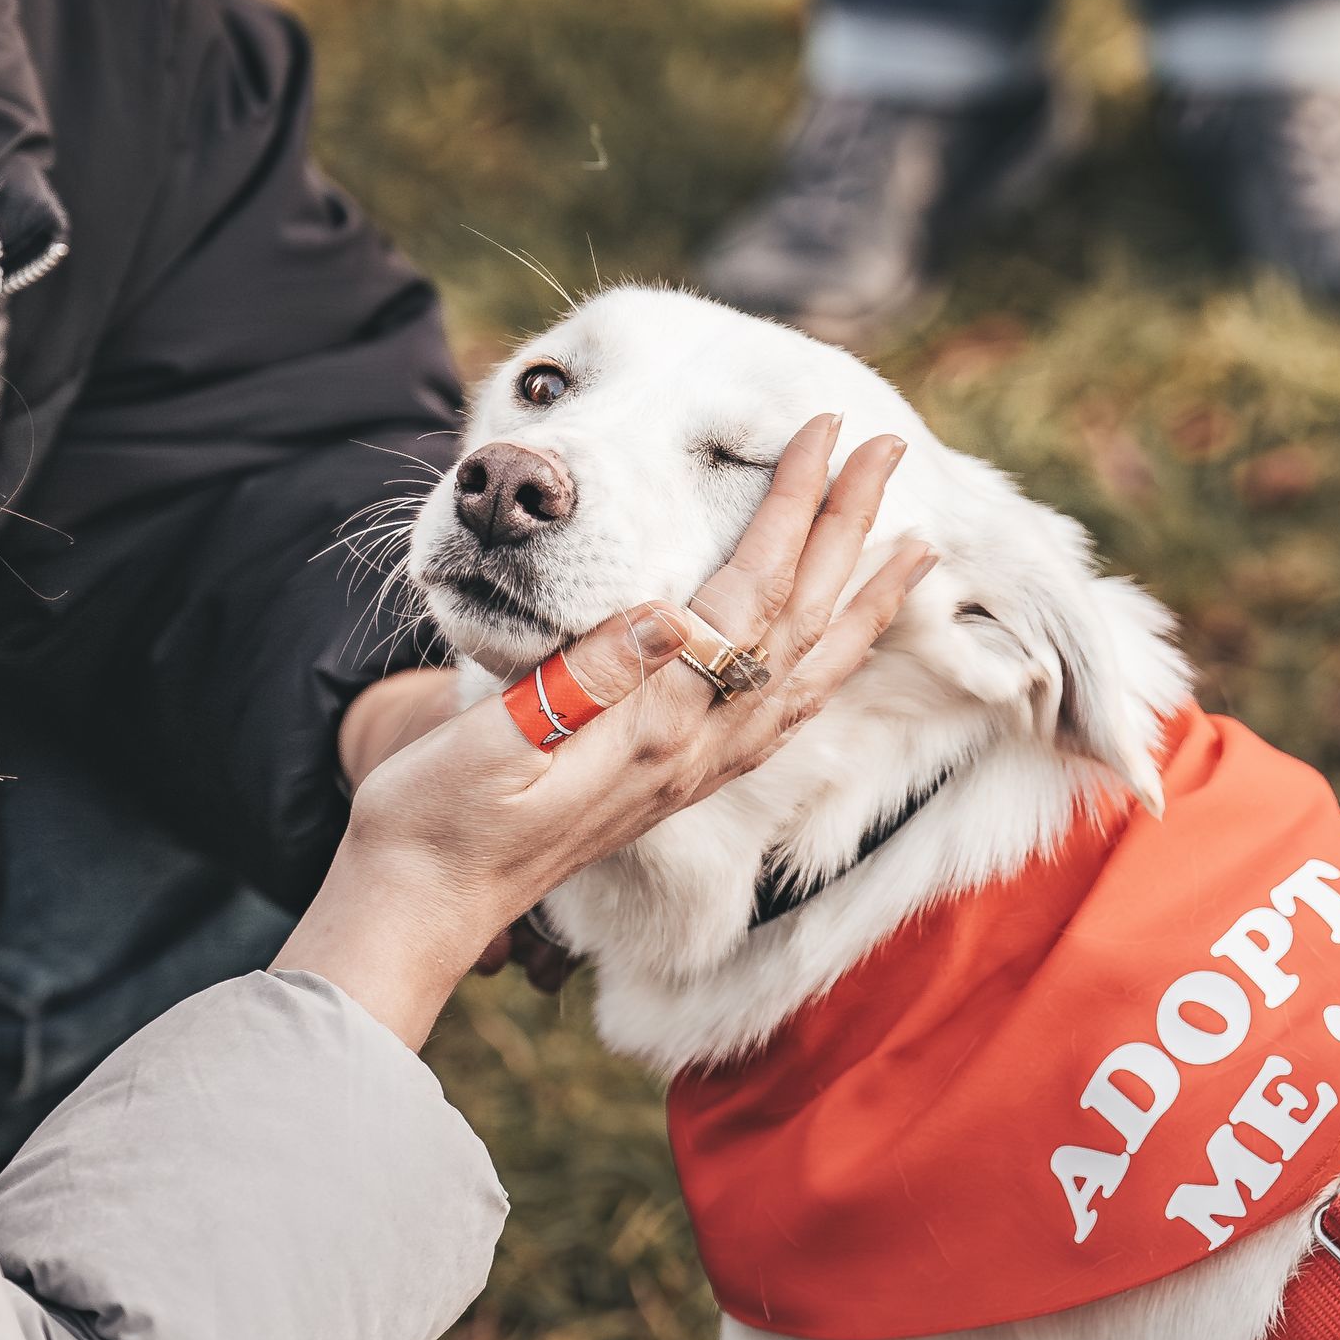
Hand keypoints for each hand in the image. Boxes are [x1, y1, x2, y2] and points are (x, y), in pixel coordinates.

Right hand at [274, 416, 935, 1048]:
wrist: (424, 906)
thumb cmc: (437, 818)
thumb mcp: (491, 738)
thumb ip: (582, 678)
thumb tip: (668, 613)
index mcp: (652, 724)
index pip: (748, 594)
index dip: (790, 507)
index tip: (822, 433)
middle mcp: (693, 749)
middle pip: (798, 621)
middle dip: (849, 528)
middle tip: (889, 448)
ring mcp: (693, 770)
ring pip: (806, 672)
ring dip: (862, 602)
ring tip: (916, 548)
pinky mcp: (677, 783)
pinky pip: (780, 719)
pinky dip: (825, 670)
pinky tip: (841, 651)